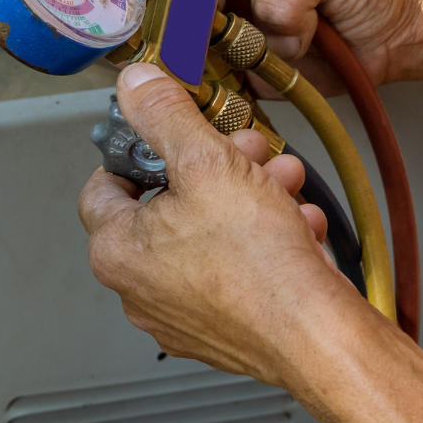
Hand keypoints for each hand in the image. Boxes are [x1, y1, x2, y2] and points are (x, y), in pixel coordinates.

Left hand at [79, 63, 347, 385]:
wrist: (319, 336)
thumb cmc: (260, 267)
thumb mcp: (208, 162)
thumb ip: (165, 115)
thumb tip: (136, 86)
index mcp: (117, 251)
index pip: (103, 185)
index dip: (139, 150)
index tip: (167, 134)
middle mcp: (141, 290)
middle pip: (167, 206)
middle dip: (213, 168)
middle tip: (244, 152)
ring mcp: (183, 315)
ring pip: (209, 234)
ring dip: (248, 198)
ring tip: (283, 184)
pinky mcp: (226, 328)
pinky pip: (238, 269)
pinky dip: (266, 241)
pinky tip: (298, 226)